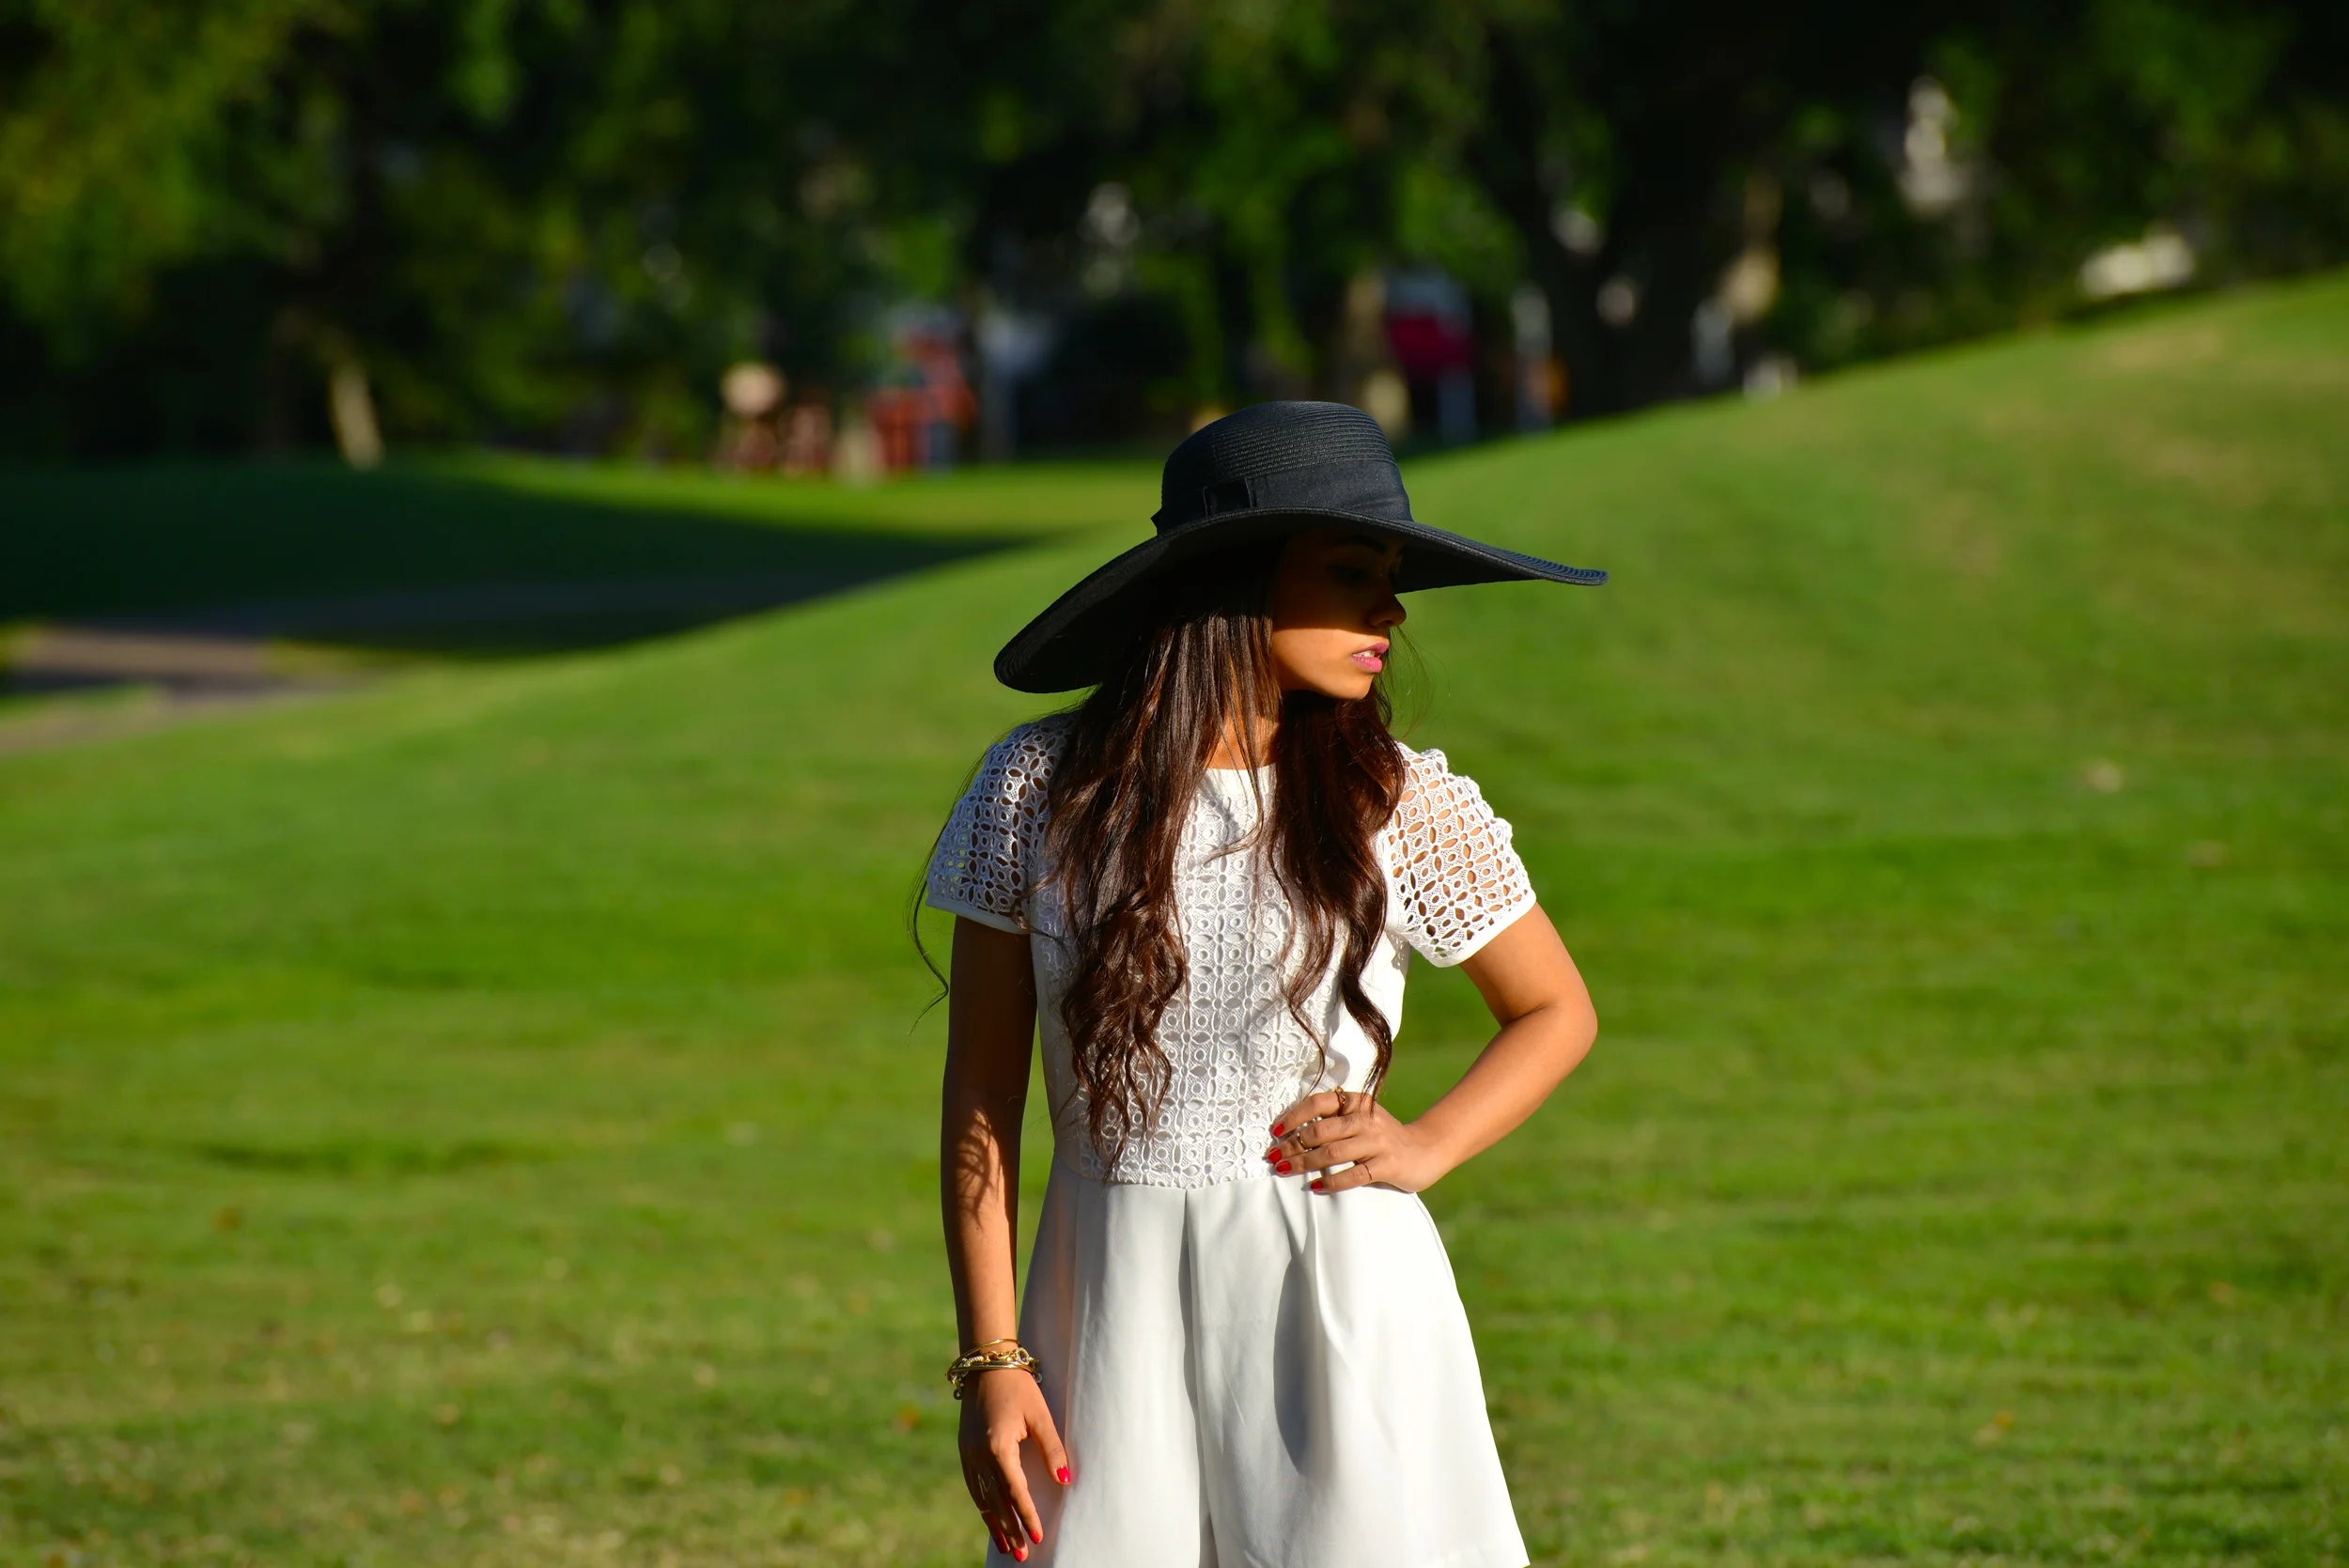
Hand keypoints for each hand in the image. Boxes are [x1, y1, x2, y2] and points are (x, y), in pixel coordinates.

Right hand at [958, 1365, 1069, 1559]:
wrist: (986, 1365)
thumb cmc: (1018, 1387)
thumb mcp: (1040, 1416)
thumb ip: (1053, 1449)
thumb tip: (1065, 1479)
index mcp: (998, 1447)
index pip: (1015, 1492)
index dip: (1027, 1516)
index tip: (1038, 1537)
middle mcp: (978, 1455)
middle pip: (996, 1501)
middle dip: (1010, 1530)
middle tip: (1023, 1555)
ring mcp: (968, 1454)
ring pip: (982, 1497)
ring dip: (994, 1523)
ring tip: (1007, 1546)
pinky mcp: (964, 1449)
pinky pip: (973, 1486)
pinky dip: (983, 1505)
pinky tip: (990, 1518)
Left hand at [1263, 1089, 1454, 1193]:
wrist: (1427, 1149)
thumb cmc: (1384, 1136)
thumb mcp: (1363, 1118)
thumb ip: (1336, 1120)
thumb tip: (1291, 1133)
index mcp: (1357, 1103)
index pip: (1318, 1103)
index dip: (1293, 1116)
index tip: (1274, 1131)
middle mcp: (1366, 1120)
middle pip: (1320, 1130)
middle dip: (1291, 1144)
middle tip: (1271, 1156)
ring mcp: (1377, 1142)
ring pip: (1332, 1152)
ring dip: (1303, 1163)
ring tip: (1284, 1170)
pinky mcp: (1387, 1165)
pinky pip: (1353, 1175)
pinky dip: (1332, 1182)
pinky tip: (1315, 1187)